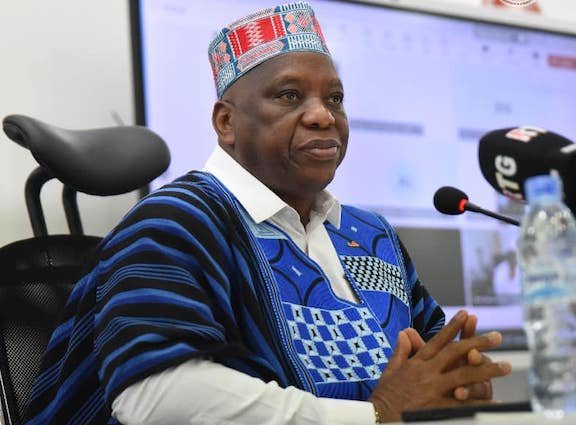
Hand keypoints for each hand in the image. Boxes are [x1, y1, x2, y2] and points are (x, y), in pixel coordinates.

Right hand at [368, 310, 510, 421]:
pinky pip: (462, 405)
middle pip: (455, 353)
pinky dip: (479, 403)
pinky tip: (495, 403)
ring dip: (486, 370)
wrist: (377, 416)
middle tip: (497, 337)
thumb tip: (406, 332)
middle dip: (477, 342)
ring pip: (463, 376)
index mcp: (416, 363)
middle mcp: (426, 372)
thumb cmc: (384, 395)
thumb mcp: (390, 369)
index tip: (466, 314)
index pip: (438, 340)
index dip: (452, 327)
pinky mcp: (436, 407)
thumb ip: (401, 350)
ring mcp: (433, 389)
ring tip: (506, 365)